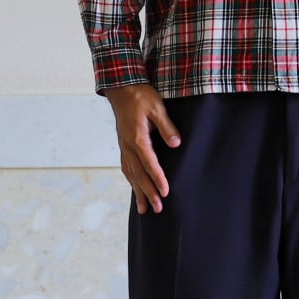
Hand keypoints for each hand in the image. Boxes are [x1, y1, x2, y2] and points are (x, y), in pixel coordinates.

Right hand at [104, 82, 181, 213]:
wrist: (121, 87)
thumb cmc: (140, 96)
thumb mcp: (157, 107)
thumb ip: (167, 127)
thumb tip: (176, 144)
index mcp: (137, 137)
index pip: (149, 163)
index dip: (158, 178)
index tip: (165, 192)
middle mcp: (128, 145)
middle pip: (138, 174)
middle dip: (148, 193)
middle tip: (158, 209)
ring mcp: (124, 146)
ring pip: (131, 174)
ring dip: (138, 192)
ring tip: (144, 210)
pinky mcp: (123, 145)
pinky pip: (126, 167)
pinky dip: (131, 181)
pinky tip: (135, 189)